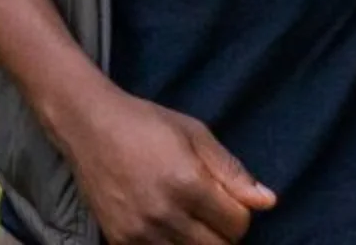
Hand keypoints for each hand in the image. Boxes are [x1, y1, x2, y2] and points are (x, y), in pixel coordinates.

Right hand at [53, 87, 274, 243]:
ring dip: (199, 242)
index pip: (238, 225)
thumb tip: (268, 202)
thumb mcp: (195, 134)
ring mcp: (139, 233)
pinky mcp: (120, 241)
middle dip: (224, 232)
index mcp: (187, 183)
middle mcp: (164, 214)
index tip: (226, 197)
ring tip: (188, 217)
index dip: (240, 212)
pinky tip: (165, 225)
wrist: (87, 125)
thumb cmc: (146, 122)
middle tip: (210, 210)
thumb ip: (232, 171)